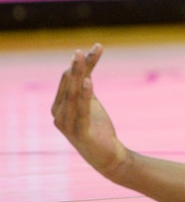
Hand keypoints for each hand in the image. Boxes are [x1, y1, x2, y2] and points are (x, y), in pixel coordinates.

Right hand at [51, 45, 128, 179]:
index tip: (98, 47)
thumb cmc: (96, 126)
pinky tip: (89, 81)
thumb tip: (87, 59)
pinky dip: (85, 95)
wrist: (107, 155)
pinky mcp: (81, 133)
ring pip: (73, 94)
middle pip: (69, 84)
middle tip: (83, 49)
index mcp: (59, 106)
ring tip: (82, 58)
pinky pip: (82, 110)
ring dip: (78, 74)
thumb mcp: (90, 100)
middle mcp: (59, 115)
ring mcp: (68, 125)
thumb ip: (86, 82)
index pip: (68, 79)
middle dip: (77, 65)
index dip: (82, 62)